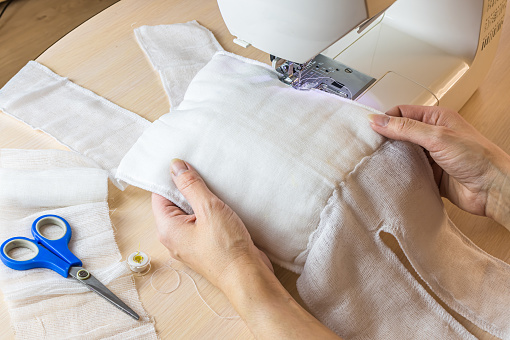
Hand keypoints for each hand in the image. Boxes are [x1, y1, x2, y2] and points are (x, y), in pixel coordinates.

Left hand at [152, 158, 271, 289]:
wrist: (247, 276)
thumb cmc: (226, 249)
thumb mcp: (209, 208)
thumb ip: (191, 186)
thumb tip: (176, 166)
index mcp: (167, 228)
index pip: (159, 195)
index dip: (171, 178)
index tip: (184, 164)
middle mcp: (174, 237)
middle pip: (174, 203)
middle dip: (187, 188)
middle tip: (202, 172)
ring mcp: (190, 243)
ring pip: (190, 213)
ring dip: (201, 200)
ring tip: (215, 187)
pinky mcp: (205, 246)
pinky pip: (202, 223)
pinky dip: (210, 212)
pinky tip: (223, 204)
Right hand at [369, 105, 509, 225]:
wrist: (493, 189)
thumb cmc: (478, 159)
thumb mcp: (438, 137)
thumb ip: (406, 128)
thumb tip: (379, 120)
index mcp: (436, 119)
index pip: (403, 112)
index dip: (385, 119)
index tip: (369, 128)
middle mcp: (432, 136)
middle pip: (400, 133)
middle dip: (386, 139)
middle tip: (370, 146)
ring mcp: (431, 156)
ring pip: (402, 153)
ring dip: (392, 158)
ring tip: (377, 160)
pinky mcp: (430, 174)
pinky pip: (408, 171)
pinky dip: (399, 173)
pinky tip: (392, 175)